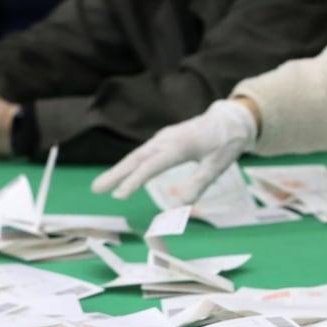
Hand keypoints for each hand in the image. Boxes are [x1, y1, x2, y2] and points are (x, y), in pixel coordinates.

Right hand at [92, 100, 257, 200]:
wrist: (230, 120)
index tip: (119, 195)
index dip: (134, 181)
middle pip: (136, 158)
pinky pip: (143, 154)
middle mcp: (167, 140)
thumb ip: (197, 185)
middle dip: (115, 174)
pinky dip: (130, 165)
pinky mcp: (164, 140)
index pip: (151, 166)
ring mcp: (164, 138)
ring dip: (119, 170)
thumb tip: (179, 206)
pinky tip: (121, 175)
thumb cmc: (225, 144)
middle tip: (96, 190)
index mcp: (180, 146)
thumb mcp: (217, 167)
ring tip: (101, 186)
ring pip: (137, 155)